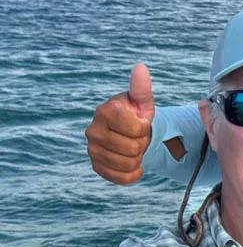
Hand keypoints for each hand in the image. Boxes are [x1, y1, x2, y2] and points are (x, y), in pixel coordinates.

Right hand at [85, 63, 153, 184]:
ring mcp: (92, 149)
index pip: (138, 129)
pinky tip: (134, 164)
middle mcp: (93, 130)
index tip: (141, 122)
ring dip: (139, 158)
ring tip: (134, 147)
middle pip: (133, 149)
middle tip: (138, 137)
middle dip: (142, 144)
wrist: (130, 134)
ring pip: (127, 164)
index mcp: (105, 111)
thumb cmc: (136, 115)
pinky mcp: (96, 166)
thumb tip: (140, 67)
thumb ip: (141, 88)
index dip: (145, 128)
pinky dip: (133, 174)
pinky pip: (120, 178)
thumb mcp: (142, 102)